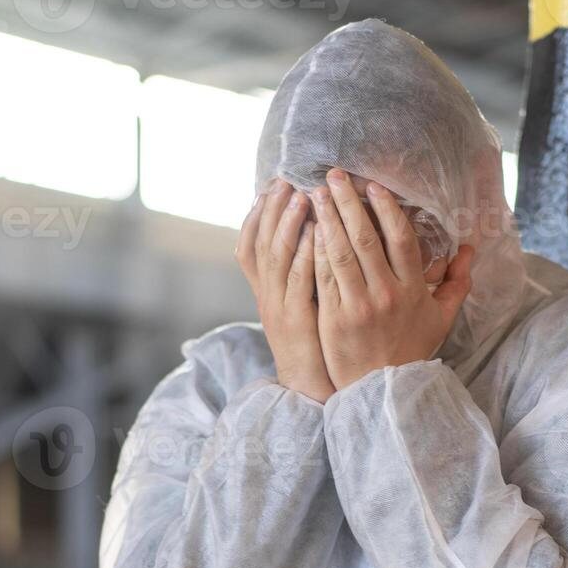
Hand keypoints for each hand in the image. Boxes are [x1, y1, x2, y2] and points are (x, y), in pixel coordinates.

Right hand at [236, 178, 334, 403]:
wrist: (307, 387)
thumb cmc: (311, 343)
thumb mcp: (297, 305)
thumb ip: (299, 274)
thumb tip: (310, 238)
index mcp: (263, 290)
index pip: (249, 244)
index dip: (256, 215)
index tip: (268, 187)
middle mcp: (265, 295)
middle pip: (260, 243)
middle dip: (272, 209)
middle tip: (284, 181)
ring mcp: (278, 307)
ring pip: (276, 257)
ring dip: (287, 224)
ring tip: (299, 196)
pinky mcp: (296, 320)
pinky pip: (299, 281)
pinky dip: (305, 253)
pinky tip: (317, 232)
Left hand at [311, 169, 473, 390]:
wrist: (382, 391)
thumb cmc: (411, 351)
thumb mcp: (441, 319)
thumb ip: (457, 283)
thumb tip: (470, 250)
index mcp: (413, 291)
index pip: (400, 239)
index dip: (386, 209)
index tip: (373, 187)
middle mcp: (386, 294)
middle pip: (365, 238)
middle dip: (348, 202)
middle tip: (333, 176)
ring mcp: (357, 306)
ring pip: (340, 252)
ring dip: (326, 219)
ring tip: (314, 194)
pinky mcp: (334, 318)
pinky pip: (324, 276)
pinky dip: (315, 250)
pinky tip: (308, 230)